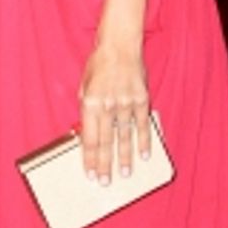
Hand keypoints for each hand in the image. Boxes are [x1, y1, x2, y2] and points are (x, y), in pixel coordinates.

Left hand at [79, 43, 149, 184]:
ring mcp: (125, 103)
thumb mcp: (83, 86)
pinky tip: (144, 155)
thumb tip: (87, 133)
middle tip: (106, 183)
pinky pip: (142, 124)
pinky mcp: (141, 99)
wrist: (119, 45)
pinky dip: (144, 141)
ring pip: (125, 136)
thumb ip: (86, 109)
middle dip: (105, 164)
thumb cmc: (98, 65)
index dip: (90, 158)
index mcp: (89, 103)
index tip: (90, 173)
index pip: (89, 138)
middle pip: (106, 142)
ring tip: (125, 175)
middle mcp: (107, 105)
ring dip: (124, 157)